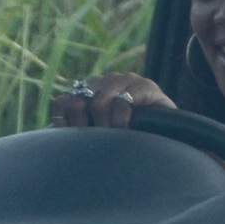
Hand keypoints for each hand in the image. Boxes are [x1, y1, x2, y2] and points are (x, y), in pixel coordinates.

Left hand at [49, 72, 174, 130]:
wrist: (172, 135)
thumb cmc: (136, 136)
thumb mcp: (103, 133)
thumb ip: (81, 129)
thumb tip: (52, 139)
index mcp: (91, 90)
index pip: (64, 101)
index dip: (63, 120)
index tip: (69, 141)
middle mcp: (105, 81)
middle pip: (79, 99)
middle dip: (83, 126)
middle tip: (93, 143)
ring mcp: (126, 80)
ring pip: (99, 101)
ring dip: (103, 125)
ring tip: (111, 139)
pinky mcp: (146, 85)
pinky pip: (123, 101)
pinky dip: (120, 120)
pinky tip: (126, 131)